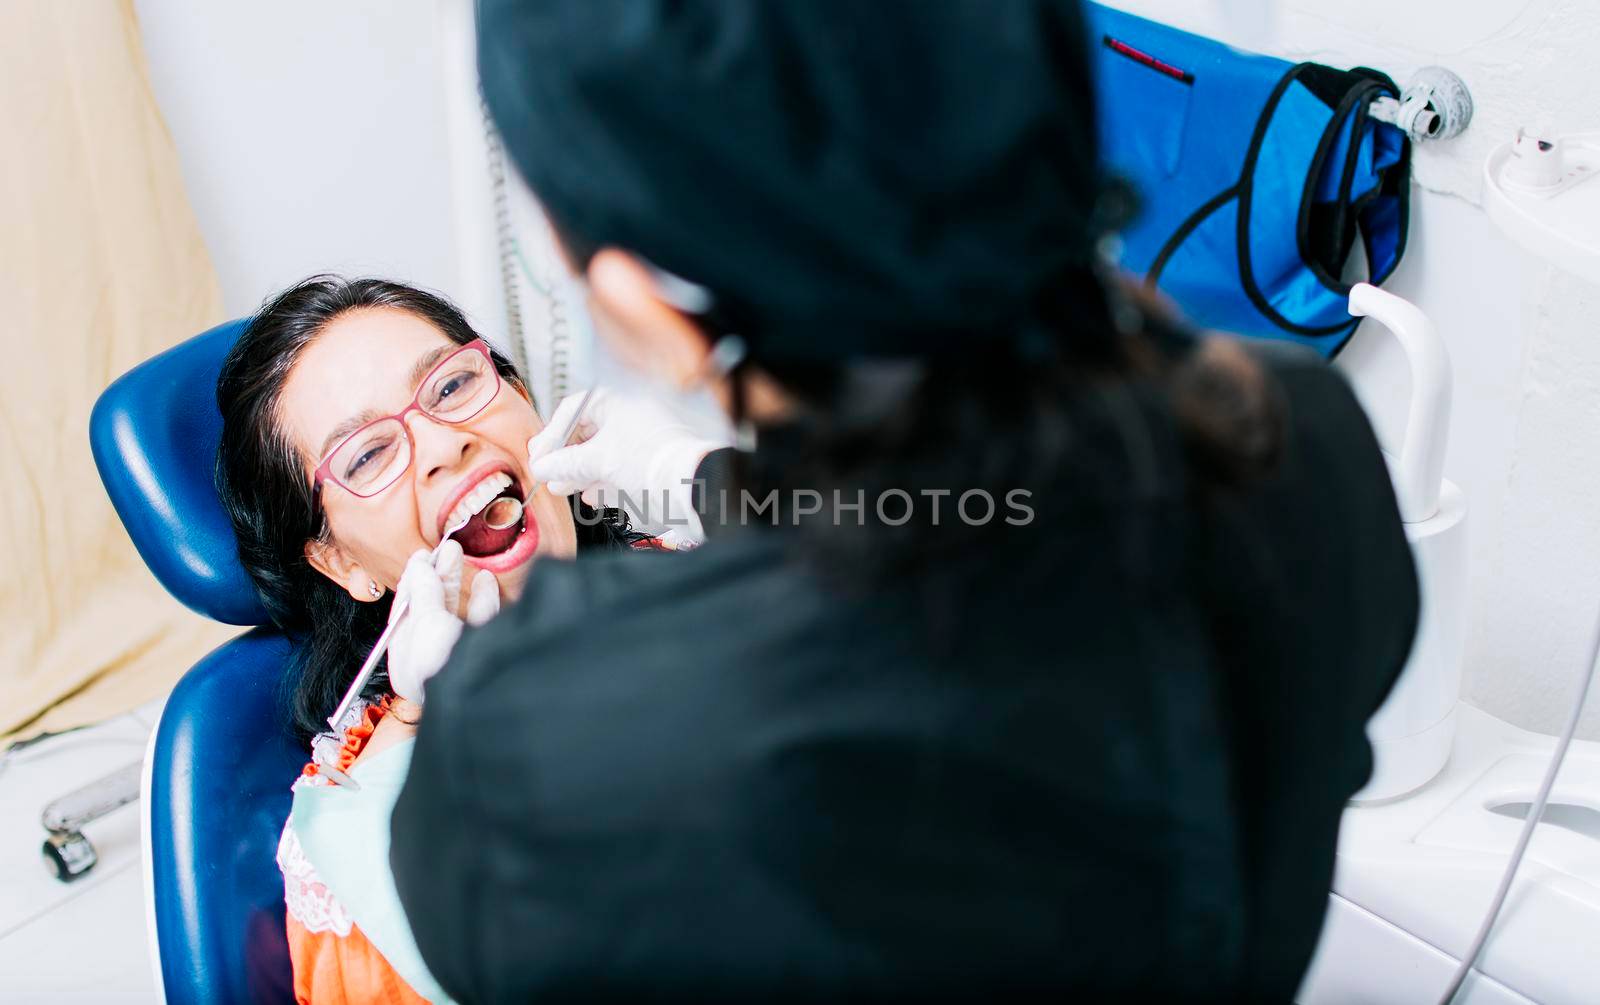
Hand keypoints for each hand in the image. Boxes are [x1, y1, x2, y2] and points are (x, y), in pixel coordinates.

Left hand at [386, 540, 499, 703]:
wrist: (492, 690)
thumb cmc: (447, 665)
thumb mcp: (425, 622)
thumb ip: (422, 593)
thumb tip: (419, 567)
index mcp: (407, 665)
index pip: (405, 616)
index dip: (412, 582)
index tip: (420, 556)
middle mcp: (433, 664)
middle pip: (430, 610)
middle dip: (436, 576)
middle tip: (443, 549)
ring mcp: (462, 658)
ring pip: (457, 613)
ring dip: (458, 581)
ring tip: (460, 554)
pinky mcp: (491, 653)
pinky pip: (484, 621)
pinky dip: (484, 597)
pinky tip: (485, 579)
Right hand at [528, 387, 730, 546]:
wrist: (691, 487)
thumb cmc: (651, 460)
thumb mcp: (597, 460)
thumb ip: (564, 464)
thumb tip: (542, 467)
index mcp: (618, 401)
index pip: (573, 410)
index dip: (552, 435)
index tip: (539, 457)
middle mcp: (629, 417)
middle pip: (586, 434)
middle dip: (564, 457)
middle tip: (546, 473)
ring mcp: (640, 441)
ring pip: (601, 454)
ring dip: (579, 472)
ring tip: (562, 488)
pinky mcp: (648, 465)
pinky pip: (618, 470)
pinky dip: (602, 482)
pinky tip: (590, 496)